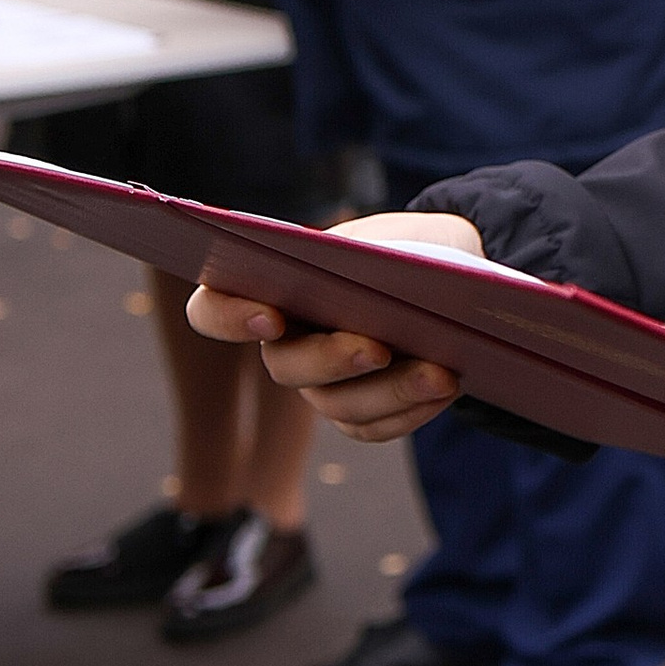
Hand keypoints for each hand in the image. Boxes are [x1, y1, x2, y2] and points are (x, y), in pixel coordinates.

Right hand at [185, 211, 485, 439]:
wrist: (452, 272)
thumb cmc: (402, 246)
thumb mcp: (386, 238)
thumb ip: (365, 258)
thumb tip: (376, 279)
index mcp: (268, 288)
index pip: (212, 309)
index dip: (229, 317)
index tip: (272, 315)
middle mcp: (284, 345)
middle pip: (285, 366)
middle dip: (332, 358)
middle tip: (378, 348)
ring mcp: (319, 386)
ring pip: (337, 405)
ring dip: (392, 391)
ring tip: (442, 372)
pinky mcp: (359, 415)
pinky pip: (373, 427)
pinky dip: (411, 409)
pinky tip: (445, 388)